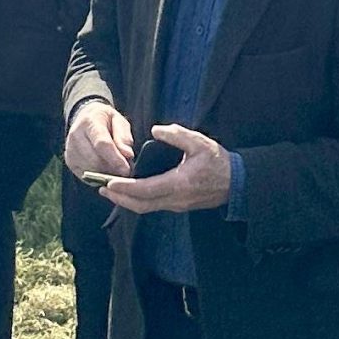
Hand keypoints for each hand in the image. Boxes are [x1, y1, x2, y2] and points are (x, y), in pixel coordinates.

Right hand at [63, 100, 132, 182]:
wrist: (87, 119)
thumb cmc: (107, 121)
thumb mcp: (119, 122)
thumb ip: (123, 137)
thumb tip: (128, 154)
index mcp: (89, 122)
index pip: (102, 144)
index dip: (115, 159)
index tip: (127, 170)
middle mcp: (75, 135)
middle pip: (96, 160)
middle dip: (113, 169)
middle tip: (126, 170)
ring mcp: (70, 150)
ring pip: (91, 171)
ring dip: (107, 174)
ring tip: (117, 168)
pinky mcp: (70, 162)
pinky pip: (86, 176)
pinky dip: (99, 176)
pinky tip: (107, 170)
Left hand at [99, 124, 232, 214]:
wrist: (237, 183)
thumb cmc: (218, 162)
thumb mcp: (199, 142)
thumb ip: (177, 135)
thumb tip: (155, 130)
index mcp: (178, 184)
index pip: (145, 190)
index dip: (125, 188)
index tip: (108, 183)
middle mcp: (175, 199)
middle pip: (141, 205)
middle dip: (119, 199)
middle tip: (100, 189)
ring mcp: (177, 205)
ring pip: (146, 208)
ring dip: (126, 201)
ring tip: (110, 191)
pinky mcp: (179, 206)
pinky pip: (153, 206)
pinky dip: (138, 201)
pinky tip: (130, 192)